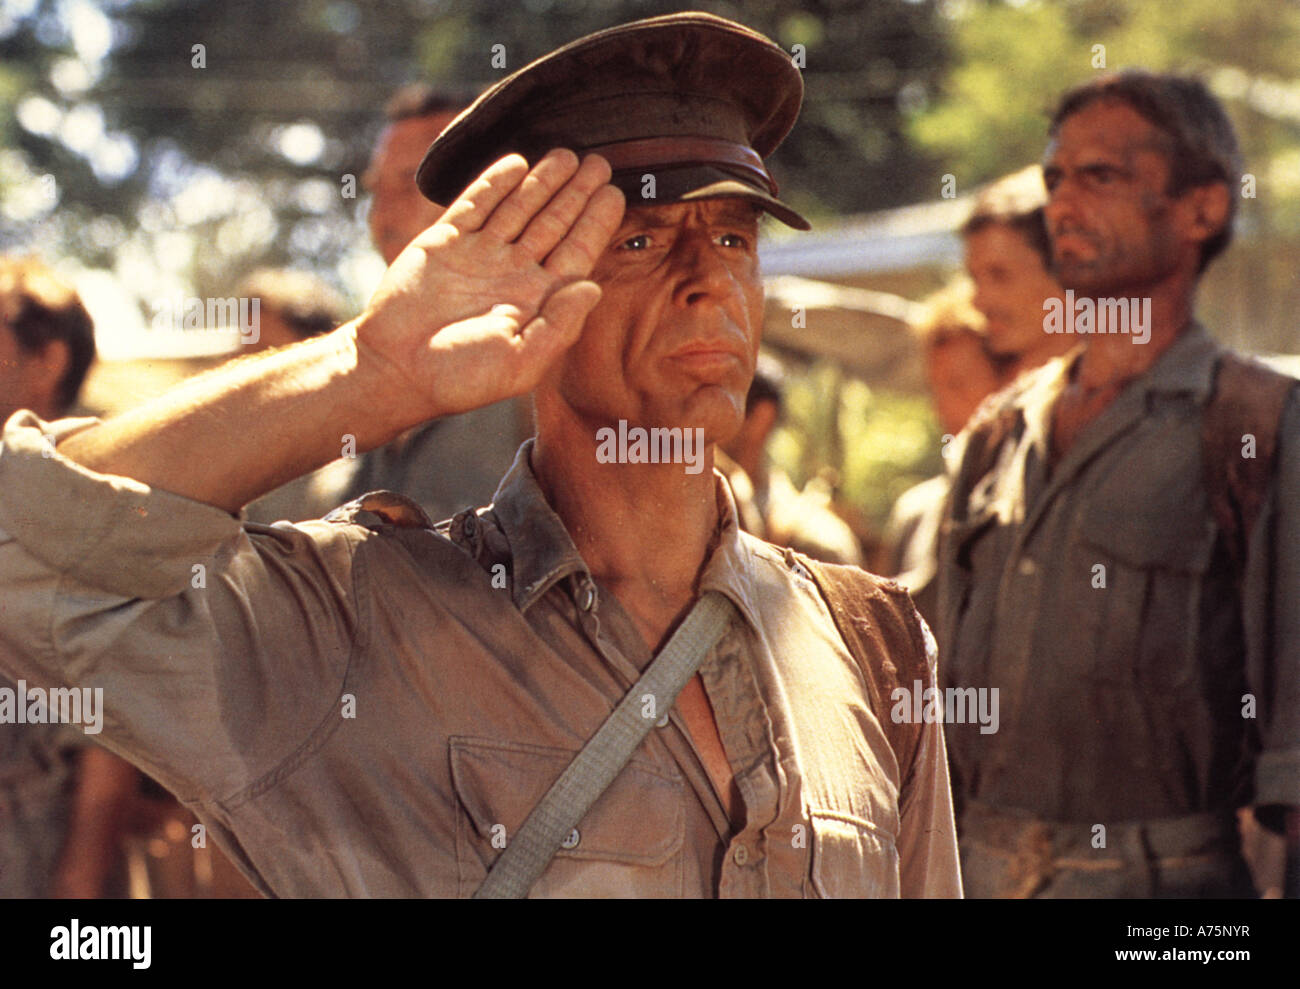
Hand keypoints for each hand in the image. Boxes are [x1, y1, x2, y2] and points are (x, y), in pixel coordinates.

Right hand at [355, 149, 624, 422]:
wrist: (397, 370)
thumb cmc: (462, 377)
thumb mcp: (522, 362)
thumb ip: (560, 325)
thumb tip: (594, 286)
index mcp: (537, 300)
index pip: (576, 253)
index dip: (595, 223)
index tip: (615, 194)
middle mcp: (512, 273)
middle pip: (553, 223)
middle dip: (576, 193)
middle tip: (599, 163)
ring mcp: (480, 255)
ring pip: (519, 208)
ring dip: (542, 182)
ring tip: (567, 155)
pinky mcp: (445, 242)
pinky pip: (475, 205)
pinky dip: (495, 184)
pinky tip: (517, 163)